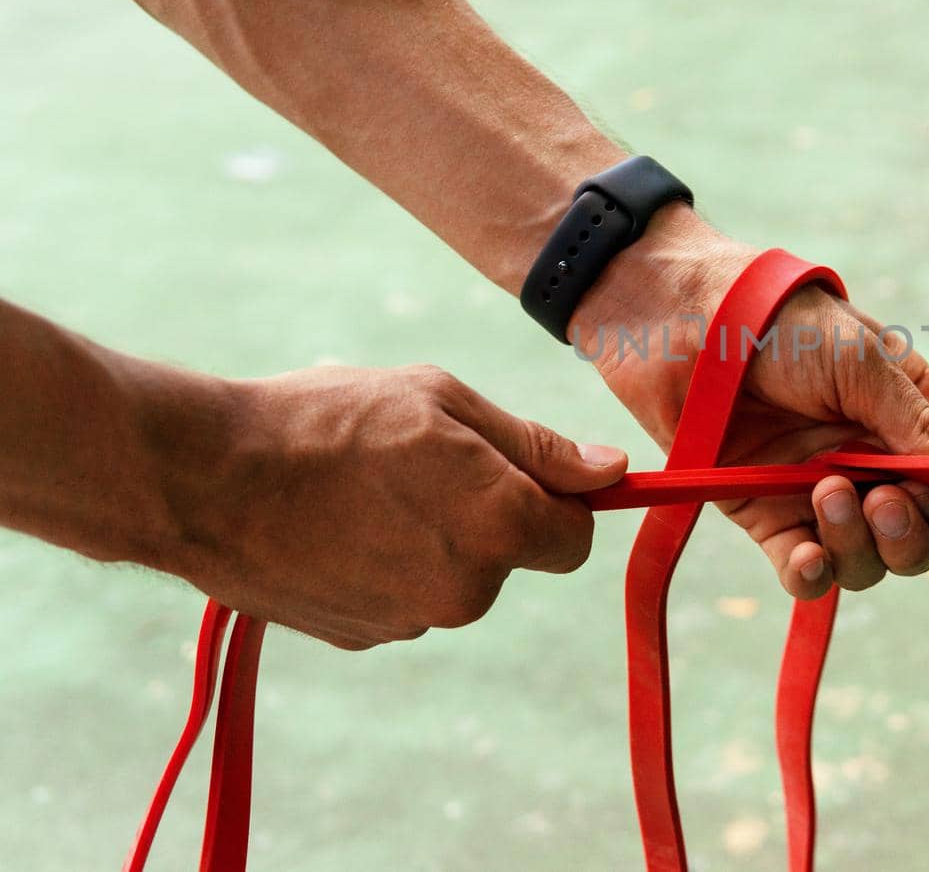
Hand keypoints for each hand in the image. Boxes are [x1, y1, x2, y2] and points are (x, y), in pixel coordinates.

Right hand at [153, 364, 626, 648]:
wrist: (205, 479)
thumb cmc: (328, 422)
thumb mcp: (444, 403)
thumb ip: (538, 448)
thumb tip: (613, 473)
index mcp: (500, 529)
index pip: (575, 539)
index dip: (556, 501)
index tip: (519, 470)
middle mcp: (466, 591)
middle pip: (510, 554)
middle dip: (485, 512)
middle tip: (417, 460)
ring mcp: (410, 622)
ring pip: (454, 573)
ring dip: (432, 535)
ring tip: (364, 486)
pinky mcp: (362, 637)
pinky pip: (404, 594)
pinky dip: (386, 563)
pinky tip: (336, 523)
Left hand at [573, 206, 928, 598]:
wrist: (681, 319)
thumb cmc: (780, 323)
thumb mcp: (862, 366)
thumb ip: (923, 427)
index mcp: (904, 420)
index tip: (927, 490)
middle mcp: (868, 462)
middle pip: (916, 536)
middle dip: (906, 533)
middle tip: (879, 502)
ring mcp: (816, 493)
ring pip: (865, 561)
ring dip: (858, 545)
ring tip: (825, 494)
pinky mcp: (765, 514)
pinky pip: (803, 567)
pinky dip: (813, 574)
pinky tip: (809, 559)